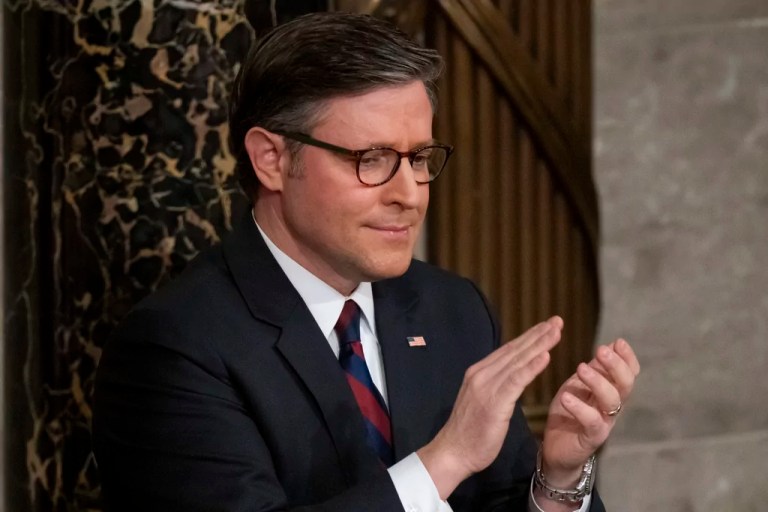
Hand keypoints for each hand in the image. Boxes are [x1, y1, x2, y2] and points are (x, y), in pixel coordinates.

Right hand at [418, 317, 562, 498]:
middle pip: (515, 350)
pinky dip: (532, 366)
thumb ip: (495, 387)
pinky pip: (516, 380)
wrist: (453, 452)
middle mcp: (481, 374)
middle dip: (538, 334)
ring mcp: (486, 386)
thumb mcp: (481, 401)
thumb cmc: (469, 432)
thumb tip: (510, 378)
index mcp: (479, 373)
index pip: (508, 351)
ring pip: (518, 361)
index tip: (546, 327)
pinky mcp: (494, 401)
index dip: (529, 337)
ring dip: (539, 344)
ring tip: (556, 332)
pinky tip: (546, 356)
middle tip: (557, 321)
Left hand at [540, 337, 639, 486]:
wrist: (556, 448)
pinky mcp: (592, 438)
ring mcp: (605, 423)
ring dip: (598, 382)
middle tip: (601, 350)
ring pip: (612, 401)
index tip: (619, 342)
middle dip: (616, 366)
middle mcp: (612, 406)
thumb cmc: (569, 413)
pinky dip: (580, 408)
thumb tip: (609, 346)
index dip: (628, 358)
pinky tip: (566, 397)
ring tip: (581, 367)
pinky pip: (592, 422)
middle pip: (626, 385)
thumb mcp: (579, 386)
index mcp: (611, 391)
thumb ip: (594, 370)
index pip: (629, 373)